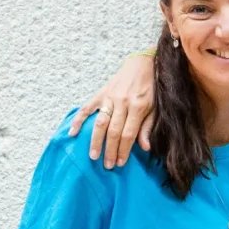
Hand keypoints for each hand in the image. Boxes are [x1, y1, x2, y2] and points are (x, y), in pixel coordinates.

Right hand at [69, 53, 156, 167]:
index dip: (123, 150)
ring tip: (93, 156)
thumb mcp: (157, 107)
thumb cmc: (153, 88)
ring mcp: (110, 97)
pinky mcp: (101, 93)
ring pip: (100, 122)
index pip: (128, 134)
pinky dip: (79, 120)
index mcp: (138, 106)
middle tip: (107, 165)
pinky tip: (72, 132)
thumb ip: (148, 127)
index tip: (119, 163)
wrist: (144, 63)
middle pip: (113, 131)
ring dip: (96, 140)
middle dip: (110, 150)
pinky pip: (87, 108)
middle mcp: (123, 102)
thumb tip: (144, 148)